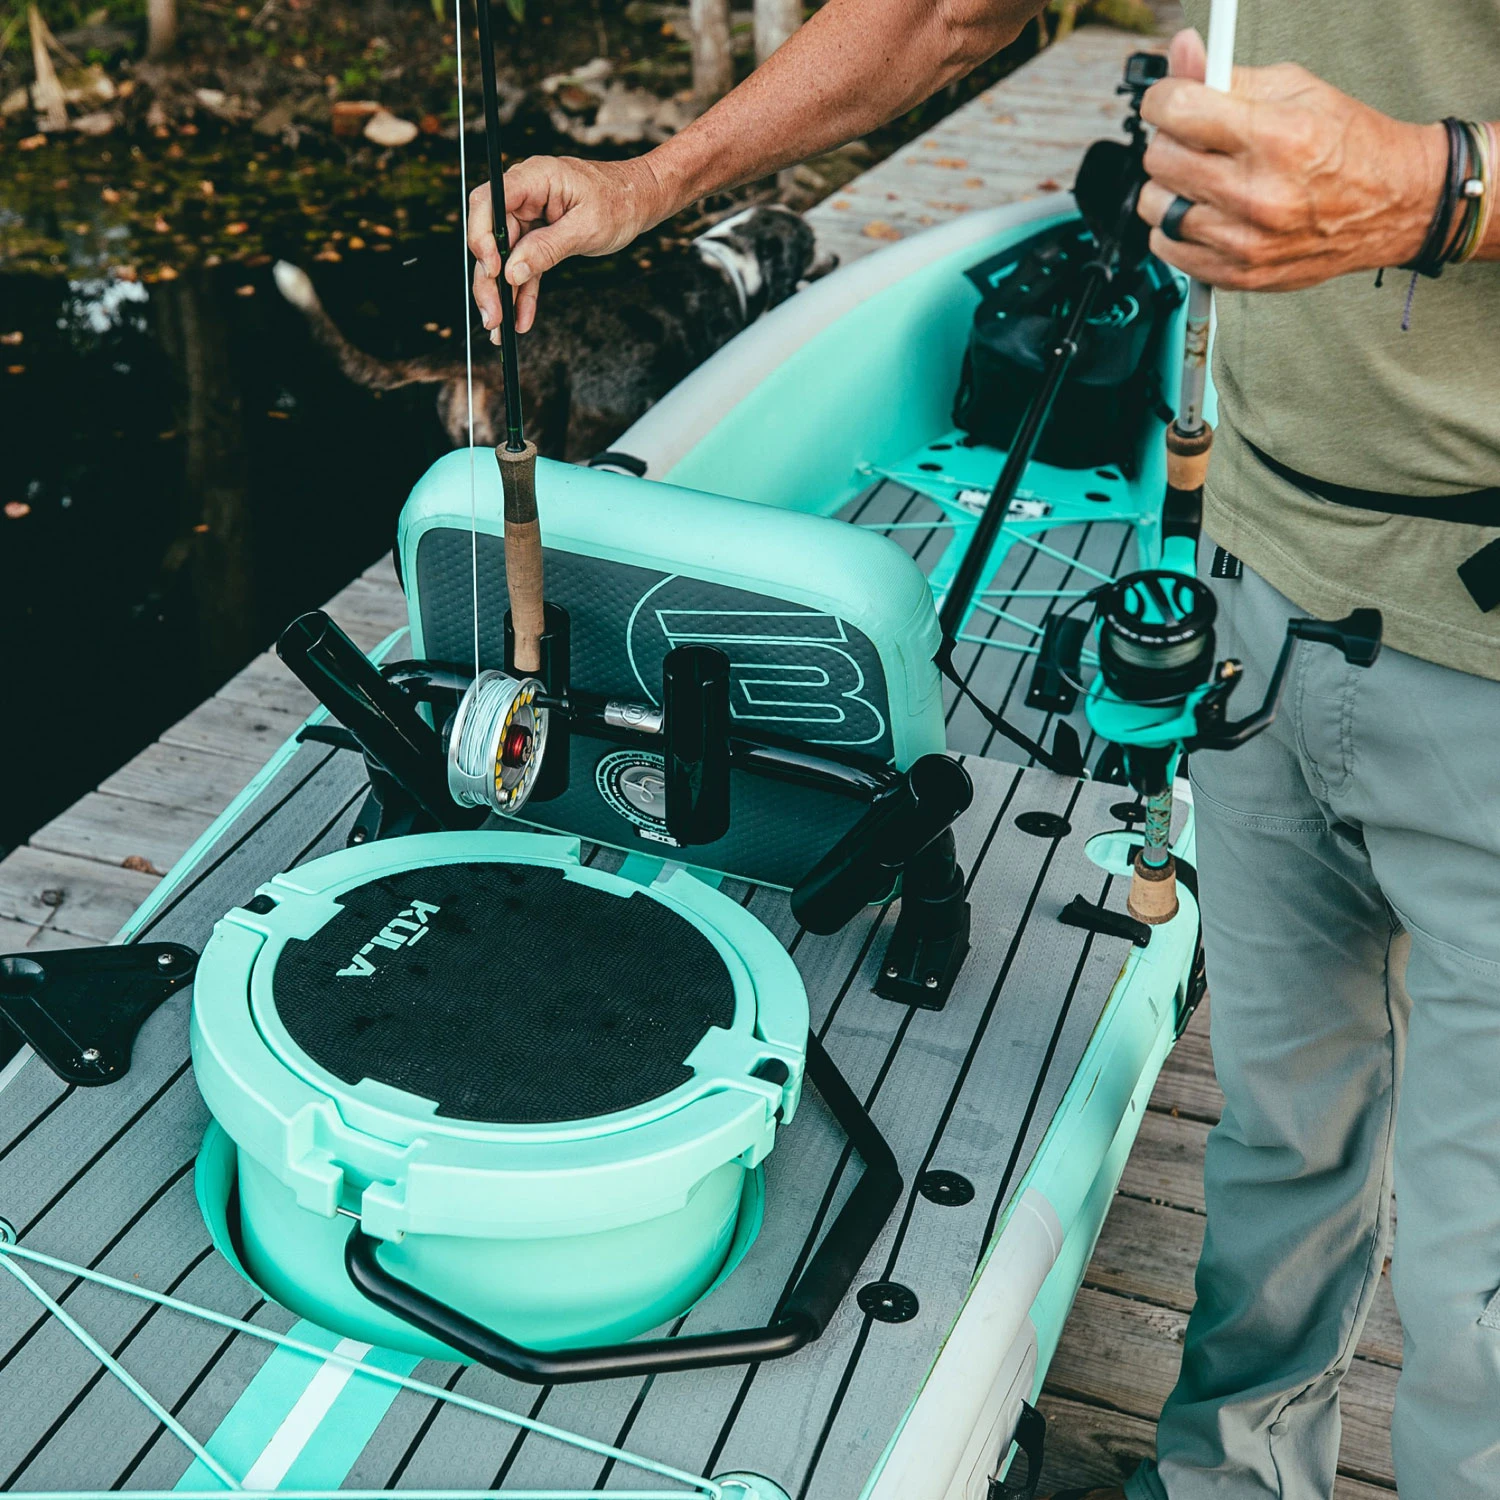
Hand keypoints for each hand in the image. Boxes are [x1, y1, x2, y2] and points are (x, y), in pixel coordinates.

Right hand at [468, 153, 668, 335]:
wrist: (639, 200)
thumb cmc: (619, 202)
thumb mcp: (587, 228)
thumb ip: (548, 248)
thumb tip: (512, 271)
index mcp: (534, 178)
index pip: (489, 201)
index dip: (482, 236)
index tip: (493, 271)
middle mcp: (525, 196)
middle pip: (490, 236)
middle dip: (488, 279)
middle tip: (491, 316)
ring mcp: (529, 217)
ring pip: (503, 258)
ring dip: (501, 294)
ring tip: (498, 328)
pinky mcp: (538, 237)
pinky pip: (524, 268)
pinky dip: (522, 293)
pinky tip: (520, 320)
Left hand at [1137, 29, 1445, 290]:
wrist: (1391, 205)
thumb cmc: (1347, 145)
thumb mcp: (1296, 89)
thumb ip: (1227, 75)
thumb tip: (1181, 53)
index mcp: (1276, 137)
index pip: (1176, 110)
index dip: (1164, 99)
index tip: (1169, 101)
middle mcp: (1257, 193)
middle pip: (1159, 159)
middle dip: (1171, 141)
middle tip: (1197, 141)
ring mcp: (1244, 240)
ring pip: (1155, 205)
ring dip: (1171, 187)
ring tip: (1206, 178)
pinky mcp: (1235, 273)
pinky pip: (1166, 247)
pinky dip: (1175, 227)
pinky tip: (1206, 211)